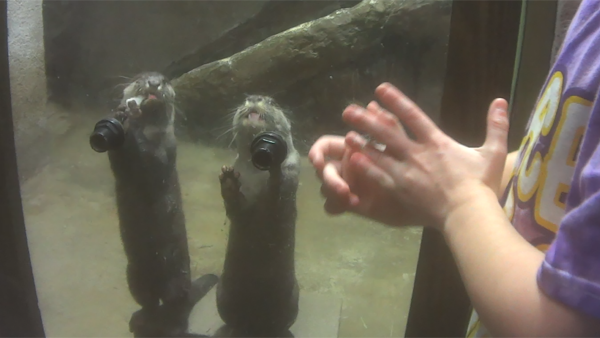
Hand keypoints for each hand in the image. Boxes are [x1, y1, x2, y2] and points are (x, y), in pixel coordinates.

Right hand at [309, 136, 422, 226]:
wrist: (424, 195)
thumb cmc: (411, 166)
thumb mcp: (398, 145)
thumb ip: (386, 126)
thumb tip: (372, 104)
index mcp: (350, 151)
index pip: (324, 147)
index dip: (316, 153)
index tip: (316, 161)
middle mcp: (344, 168)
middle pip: (322, 169)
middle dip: (328, 177)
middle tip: (339, 187)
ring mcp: (346, 186)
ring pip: (325, 188)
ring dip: (333, 191)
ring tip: (347, 195)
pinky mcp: (350, 204)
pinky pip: (332, 206)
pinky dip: (336, 206)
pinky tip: (348, 205)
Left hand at [342, 83, 508, 227]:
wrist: (469, 215)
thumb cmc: (481, 186)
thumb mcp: (493, 153)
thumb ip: (496, 125)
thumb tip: (501, 100)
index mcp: (437, 142)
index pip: (412, 115)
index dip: (395, 100)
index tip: (379, 88)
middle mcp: (418, 154)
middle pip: (387, 132)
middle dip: (367, 119)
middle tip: (348, 110)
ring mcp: (407, 172)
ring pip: (379, 153)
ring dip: (361, 142)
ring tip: (345, 133)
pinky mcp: (401, 190)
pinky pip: (379, 177)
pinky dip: (365, 168)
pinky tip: (351, 161)